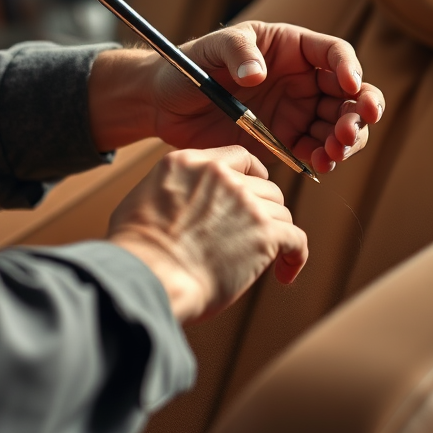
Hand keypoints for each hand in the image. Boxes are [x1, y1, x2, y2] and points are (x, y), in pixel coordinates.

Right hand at [107, 146, 307, 323]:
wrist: (149, 275)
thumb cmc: (137, 250)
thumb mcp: (143, 197)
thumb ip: (173, 188)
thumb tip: (178, 201)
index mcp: (191, 161)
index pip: (239, 156)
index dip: (253, 176)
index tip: (255, 194)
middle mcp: (223, 175)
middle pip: (265, 187)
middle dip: (264, 211)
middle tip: (254, 236)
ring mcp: (247, 202)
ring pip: (281, 213)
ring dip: (276, 235)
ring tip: (269, 261)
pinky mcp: (265, 233)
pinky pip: (296, 239)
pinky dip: (295, 256)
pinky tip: (285, 272)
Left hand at [152, 22, 384, 174]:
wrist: (164, 105)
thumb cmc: (188, 66)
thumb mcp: (210, 49)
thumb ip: (236, 52)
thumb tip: (257, 73)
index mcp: (291, 48)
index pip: (334, 53)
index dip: (348, 68)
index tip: (349, 85)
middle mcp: (301, 80)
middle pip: (348, 93)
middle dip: (358, 112)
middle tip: (348, 130)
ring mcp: (296, 112)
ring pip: (339, 125)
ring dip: (346, 140)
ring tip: (333, 152)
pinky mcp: (285, 142)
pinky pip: (316, 150)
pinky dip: (324, 158)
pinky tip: (320, 164)